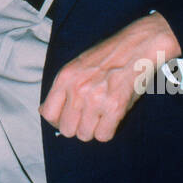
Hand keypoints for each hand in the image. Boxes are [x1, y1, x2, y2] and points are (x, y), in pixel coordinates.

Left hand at [39, 12, 179, 142]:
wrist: (137, 46)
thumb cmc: (108, 57)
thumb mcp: (77, 66)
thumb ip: (62, 88)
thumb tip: (45, 111)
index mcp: (65, 77)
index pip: (47, 113)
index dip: (57, 120)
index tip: (68, 118)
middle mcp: (77, 90)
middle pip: (66, 129)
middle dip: (77, 127)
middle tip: (89, 117)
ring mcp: (95, 100)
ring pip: (84, 135)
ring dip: (93, 129)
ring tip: (102, 114)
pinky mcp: (114, 108)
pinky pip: (103, 136)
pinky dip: (107, 131)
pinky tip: (112, 117)